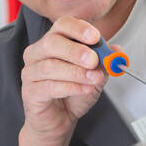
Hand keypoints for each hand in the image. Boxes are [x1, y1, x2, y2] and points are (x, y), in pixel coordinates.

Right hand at [20, 16, 110, 145]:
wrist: (60, 120)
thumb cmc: (72, 94)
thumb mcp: (94, 74)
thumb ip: (104, 61)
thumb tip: (116, 51)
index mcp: (53, 42)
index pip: (62, 25)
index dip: (78, 29)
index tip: (95, 37)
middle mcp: (37, 53)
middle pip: (52, 43)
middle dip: (75, 51)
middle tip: (93, 60)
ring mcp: (30, 72)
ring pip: (50, 66)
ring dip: (76, 72)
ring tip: (93, 79)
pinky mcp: (29, 92)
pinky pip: (49, 86)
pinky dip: (70, 87)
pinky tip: (84, 89)